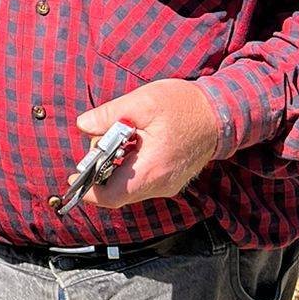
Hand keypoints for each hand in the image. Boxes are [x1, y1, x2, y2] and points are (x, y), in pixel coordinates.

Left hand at [73, 81, 221, 206]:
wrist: (222, 113)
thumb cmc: (185, 106)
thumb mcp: (142, 102)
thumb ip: (109, 115)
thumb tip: (83, 125)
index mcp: (151, 170)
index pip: (111, 197)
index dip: (88, 190)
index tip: (76, 177)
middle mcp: (160, 184)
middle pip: (117, 191)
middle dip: (102, 167)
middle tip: (104, 139)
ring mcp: (168, 185)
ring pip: (128, 185)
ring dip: (117, 164)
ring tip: (125, 136)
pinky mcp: (171, 180)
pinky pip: (142, 180)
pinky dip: (131, 165)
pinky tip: (137, 142)